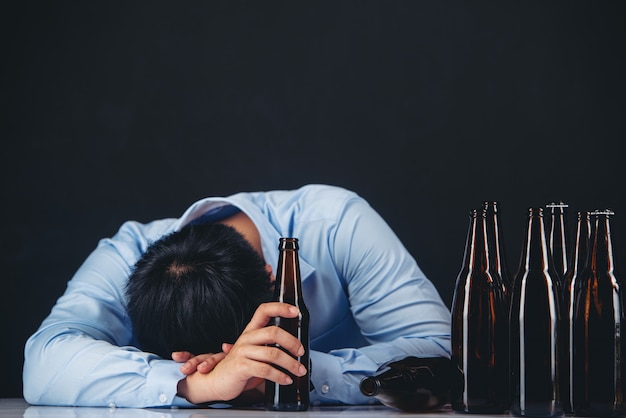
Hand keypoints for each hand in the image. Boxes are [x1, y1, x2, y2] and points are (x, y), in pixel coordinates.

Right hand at [177, 302, 306, 403]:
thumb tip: (295, 347)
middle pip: (274, 332)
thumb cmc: (239, 368)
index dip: (280, 308)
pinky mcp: (241, 367)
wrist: (215, 382)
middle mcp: (246, 338)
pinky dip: (280, 376)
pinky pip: (265, 370)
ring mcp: (242, 352)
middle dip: (292, 342)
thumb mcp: (254, 353)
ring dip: (291, 364)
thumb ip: (270, 348)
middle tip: (301, 352)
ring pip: (273, 354)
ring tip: (298, 370)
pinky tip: (286, 380)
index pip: (264, 310)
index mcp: (250, 331)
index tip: (295, 311)